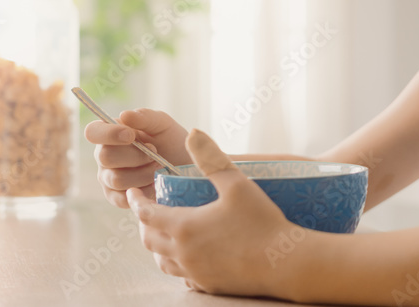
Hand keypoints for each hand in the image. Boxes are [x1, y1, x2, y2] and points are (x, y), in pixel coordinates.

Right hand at [85, 108, 192, 208]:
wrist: (187, 168)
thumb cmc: (172, 142)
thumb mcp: (163, 125)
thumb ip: (145, 117)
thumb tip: (124, 115)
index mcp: (110, 133)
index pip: (93, 132)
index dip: (109, 134)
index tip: (131, 136)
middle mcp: (104, 156)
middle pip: (105, 156)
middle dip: (136, 155)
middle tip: (156, 153)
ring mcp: (108, 178)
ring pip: (116, 179)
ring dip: (143, 173)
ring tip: (159, 168)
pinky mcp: (117, 198)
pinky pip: (121, 198)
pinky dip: (141, 191)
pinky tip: (153, 183)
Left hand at [127, 129, 302, 298]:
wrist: (284, 262)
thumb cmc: (261, 221)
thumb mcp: (236, 183)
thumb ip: (211, 158)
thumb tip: (193, 132)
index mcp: (184, 226)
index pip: (147, 213)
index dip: (136, 201)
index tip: (133, 192)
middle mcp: (183, 253)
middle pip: (149, 239)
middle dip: (144, 223)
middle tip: (148, 211)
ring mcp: (195, 273)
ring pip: (163, 262)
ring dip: (158, 246)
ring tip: (163, 234)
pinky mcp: (209, 285)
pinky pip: (183, 277)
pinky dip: (178, 265)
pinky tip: (189, 257)